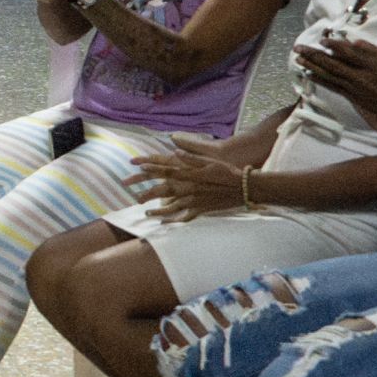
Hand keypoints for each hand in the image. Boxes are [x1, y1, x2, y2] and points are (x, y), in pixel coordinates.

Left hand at [122, 138, 249, 218]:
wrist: (243, 188)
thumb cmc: (227, 172)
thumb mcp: (210, 161)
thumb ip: (191, 157)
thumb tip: (175, 151)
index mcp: (191, 174)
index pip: (167, 171)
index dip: (152, 169)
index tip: (138, 168)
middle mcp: (190, 188)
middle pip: (164, 191)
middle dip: (147, 192)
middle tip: (133, 195)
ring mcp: (195, 201)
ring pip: (171, 207)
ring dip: (157, 211)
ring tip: (145, 213)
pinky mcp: (201, 209)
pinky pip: (184, 217)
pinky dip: (174, 221)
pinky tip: (165, 224)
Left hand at [297, 24, 376, 136]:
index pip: (352, 51)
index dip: (336, 45)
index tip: (323, 40)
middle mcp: (363, 73)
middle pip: (335, 61)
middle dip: (315, 54)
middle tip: (298, 47)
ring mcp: (357, 87)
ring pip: (331, 74)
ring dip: (313, 66)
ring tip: (298, 58)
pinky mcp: (354, 98)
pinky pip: (333, 87)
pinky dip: (321, 80)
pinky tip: (309, 75)